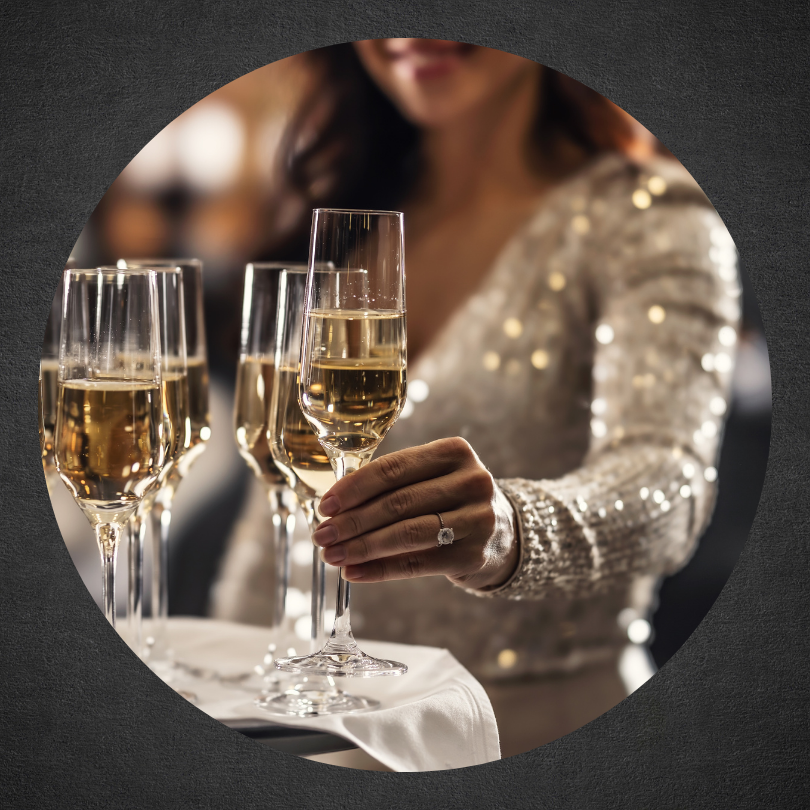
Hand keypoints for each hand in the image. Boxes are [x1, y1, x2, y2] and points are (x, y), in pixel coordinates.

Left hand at [312, 437, 519, 591]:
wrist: (502, 532)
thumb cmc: (450, 500)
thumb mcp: (433, 477)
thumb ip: (392, 484)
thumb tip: (333, 509)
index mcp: (454, 452)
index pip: (394, 468)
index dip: (355, 488)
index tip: (326, 505)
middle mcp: (472, 481)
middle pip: (398, 503)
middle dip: (352, 521)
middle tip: (321, 535)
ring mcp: (477, 519)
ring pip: (406, 534)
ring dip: (361, 547)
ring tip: (332, 556)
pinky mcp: (474, 554)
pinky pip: (417, 563)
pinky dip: (380, 570)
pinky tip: (355, 572)